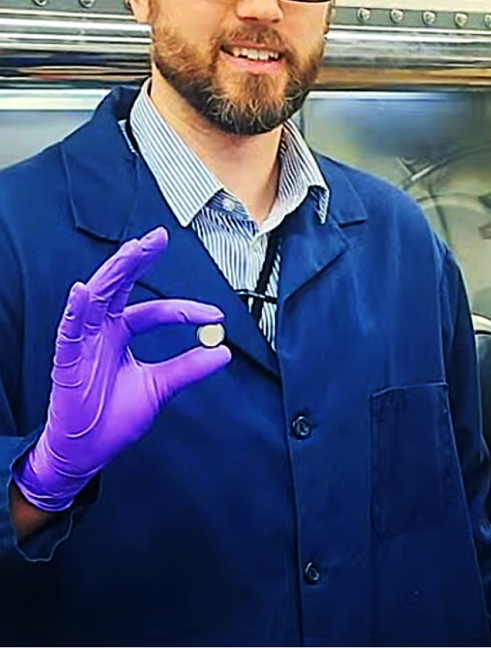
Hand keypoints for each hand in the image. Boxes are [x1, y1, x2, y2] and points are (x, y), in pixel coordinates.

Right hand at [13, 228, 231, 511]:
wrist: (87, 452)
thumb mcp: (160, 389)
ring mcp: (82, 343)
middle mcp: (101, 331)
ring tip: (132, 252)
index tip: (216, 315)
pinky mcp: (67, 360)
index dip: (185, 310)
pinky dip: (76, 310)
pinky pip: (69, 330)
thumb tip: (224, 353)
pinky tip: (84, 290)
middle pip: (119, 287)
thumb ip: (188, 368)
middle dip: (138, 261)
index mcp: (120, 334)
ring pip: (97, 298)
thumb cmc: (113, 418)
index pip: (155, 311)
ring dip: (115, 274)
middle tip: (158, 238)